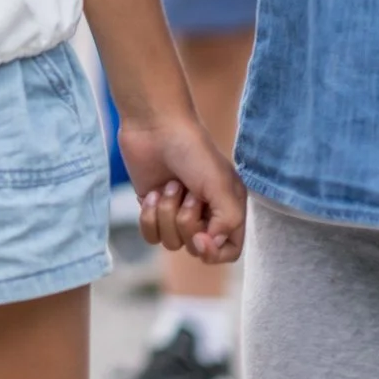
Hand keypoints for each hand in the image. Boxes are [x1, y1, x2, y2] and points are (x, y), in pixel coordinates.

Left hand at [119, 113, 245, 264]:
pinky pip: (150, 235)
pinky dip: (149, 216)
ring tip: (170, 185)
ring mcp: (177, 213)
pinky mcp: (153, 208)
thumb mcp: (221, 186)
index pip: (229, 251)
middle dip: (186, 222)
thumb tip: (213, 245)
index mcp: (228, 209)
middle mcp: (204, 215)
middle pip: (196, 249)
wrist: (154, 126)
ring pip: (171, 243)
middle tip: (187, 192)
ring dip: (167, 214)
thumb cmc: (193, 151)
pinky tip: (153, 193)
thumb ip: (228, 221)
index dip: (215, 252)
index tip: (201, 237)